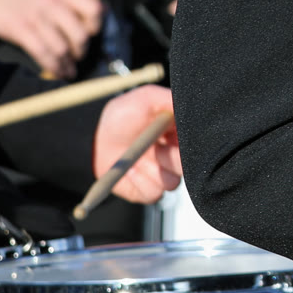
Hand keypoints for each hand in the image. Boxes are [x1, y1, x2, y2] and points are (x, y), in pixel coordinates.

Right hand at [0, 0, 103, 74]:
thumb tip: (102, 10)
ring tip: (69, 69)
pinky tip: (59, 72)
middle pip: (80, 34)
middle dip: (81, 49)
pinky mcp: (22, 32)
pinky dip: (55, 68)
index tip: (91, 31)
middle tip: (78, 54)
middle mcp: (52, 3)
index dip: (96, 24)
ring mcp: (37, 18)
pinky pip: (44, 55)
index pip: (93, 8)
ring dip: (69, 63)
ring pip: (62, 48)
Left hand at [92, 84, 181, 203]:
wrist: (93, 141)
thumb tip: (192, 104)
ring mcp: (163, 174)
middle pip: (192, 166)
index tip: (173, 135)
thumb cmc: (120, 118)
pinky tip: (132, 172)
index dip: (190, 142)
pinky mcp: (149, 190)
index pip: (199, 142)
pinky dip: (142, 183)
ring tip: (140, 159)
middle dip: (174, 158)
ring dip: (156, 171)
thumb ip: (169, 99)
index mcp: (179, 133)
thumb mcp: (145, 99)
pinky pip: (155, 193)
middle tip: (158, 148)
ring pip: (174, 182)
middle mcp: (175, 155)